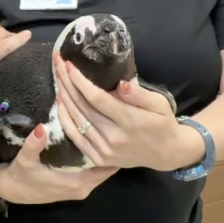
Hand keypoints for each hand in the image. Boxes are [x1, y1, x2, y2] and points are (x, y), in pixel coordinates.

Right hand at [0, 124, 119, 204]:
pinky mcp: (75, 188)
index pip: (105, 167)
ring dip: (105, 156)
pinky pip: (94, 174)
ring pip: (101, 172)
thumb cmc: (20, 176)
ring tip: (111, 133)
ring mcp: (80, 190)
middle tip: (118, 128)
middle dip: (112, 151)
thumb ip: (34, 145)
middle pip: (107, 169)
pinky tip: (97, 145)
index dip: (112, 149)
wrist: (11, 191)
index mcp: (76, 183)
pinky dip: (97, 162)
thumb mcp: (24, 160)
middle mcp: (82, 188)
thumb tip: (42, 128)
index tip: (118, 131)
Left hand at [53, 54, 203, 171]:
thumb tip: (121, 83)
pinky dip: (65, 119)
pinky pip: (75, 137)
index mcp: (130, 121)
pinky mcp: (98, 158)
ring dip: (64, 97)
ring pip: (76, 120)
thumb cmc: (162, 123)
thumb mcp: (160, 103)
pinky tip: (60, 102)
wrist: (166, 153)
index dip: (80, 81)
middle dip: (67, 83)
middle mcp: (114, 137)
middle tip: (57, 64)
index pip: (97, 98)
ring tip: (57, 78)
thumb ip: (140, 94)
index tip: (69, 64)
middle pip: (82, 107)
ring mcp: (104, 150)